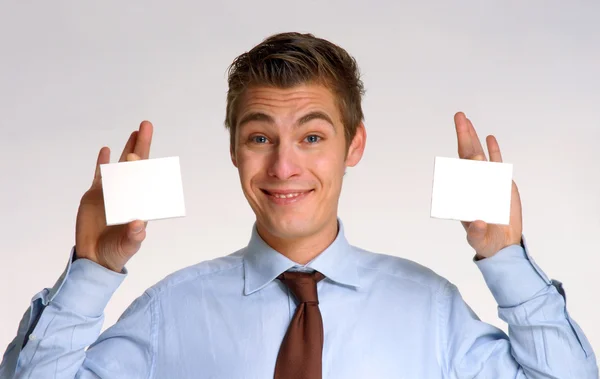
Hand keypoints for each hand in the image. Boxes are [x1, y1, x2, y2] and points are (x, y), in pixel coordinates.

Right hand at [75, 121, 153, 271]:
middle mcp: (129, 194)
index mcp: (140, 204)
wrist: (95, 257)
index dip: (144, 167)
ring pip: (121, 166)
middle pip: (138, 167)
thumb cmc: (116, 252)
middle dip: (142, 146)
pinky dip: (103, 163)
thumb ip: (134, 237)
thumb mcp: (127, 246)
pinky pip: (100, 174)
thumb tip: (139, 225)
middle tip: (146, 126)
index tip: (139, 155)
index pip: (145, 181)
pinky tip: (106, 150)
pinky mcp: (96, 195)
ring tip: (135, 132)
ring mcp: (113, 193)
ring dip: (128, 149)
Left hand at [454, 112, 521, 258]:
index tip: (471, 157)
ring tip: (467, 121)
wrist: (503, 242)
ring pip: (479, 155)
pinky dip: (493, 150)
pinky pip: (497, 162)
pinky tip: (489, 137)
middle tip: (459, 117)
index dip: (463, 164)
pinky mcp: (500, 182)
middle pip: (466, 156)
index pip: (460, 174)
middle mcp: (472, 184)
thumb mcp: (479, 238)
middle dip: (463, 136)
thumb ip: (477, 231)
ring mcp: (486, 181)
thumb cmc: (485, 240)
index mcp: (463, 195)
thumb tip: (478, 222)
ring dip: (473, 138)